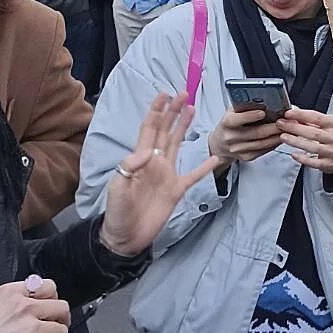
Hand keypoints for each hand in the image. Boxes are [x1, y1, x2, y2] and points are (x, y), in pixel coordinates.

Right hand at [0, 278, 69, 332]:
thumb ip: (15, 300)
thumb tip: (36, 302)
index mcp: (11, 293)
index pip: (48, 286)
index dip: (52, 299)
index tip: (49, 308)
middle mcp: (24, 306)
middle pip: (61, 306)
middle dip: (60, 318)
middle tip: (55, 326)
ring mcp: (31, 326)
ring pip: (62, 328)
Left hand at [98, 95, 219, 256]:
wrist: (125, 238)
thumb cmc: (117, 212)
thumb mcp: (117, 188)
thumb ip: (129, 167)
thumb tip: (147, 152)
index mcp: (140, 159)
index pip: (149, 129)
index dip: (156, 111)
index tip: (165, 95)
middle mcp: (155, 163)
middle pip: (165, 131)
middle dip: (173, 112)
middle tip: (184, 94)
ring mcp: (167, 175)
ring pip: (177, 145)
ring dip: (184, 128)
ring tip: (192, 110)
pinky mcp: (176, 190)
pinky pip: (194, 175)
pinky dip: (205, 167)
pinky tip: (216, 158)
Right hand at [209, 107, 283, 162]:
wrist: (219, 144)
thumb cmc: (230, 123)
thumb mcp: (233, 111)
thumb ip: (246, 106)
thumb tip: (265, 100)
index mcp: (226, 123)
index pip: (237, 119)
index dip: (250, 116)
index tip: (263, 112)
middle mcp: (231, 137)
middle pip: (256, 133)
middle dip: (273, 127)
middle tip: (286, 121)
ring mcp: (238, 149)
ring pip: (262, 143)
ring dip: (277, 136)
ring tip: (288, 128)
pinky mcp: (246, 157)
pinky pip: (263, 150)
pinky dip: (274, 143)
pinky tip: (280, 136)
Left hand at [276, 107, 332, 175]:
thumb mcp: (327, 124)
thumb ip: (311, 119)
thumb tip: (293, 111)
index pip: (316, 117)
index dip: (301, 115)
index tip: (288, 113)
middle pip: (313, 132)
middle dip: (295, 127)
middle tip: (281, 124)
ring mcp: (332, 151)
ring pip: (313, 147)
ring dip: (296, 141)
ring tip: (283, 137)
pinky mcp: (329, 164)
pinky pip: (314, 162)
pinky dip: (303, 159)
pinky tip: (293, 154)